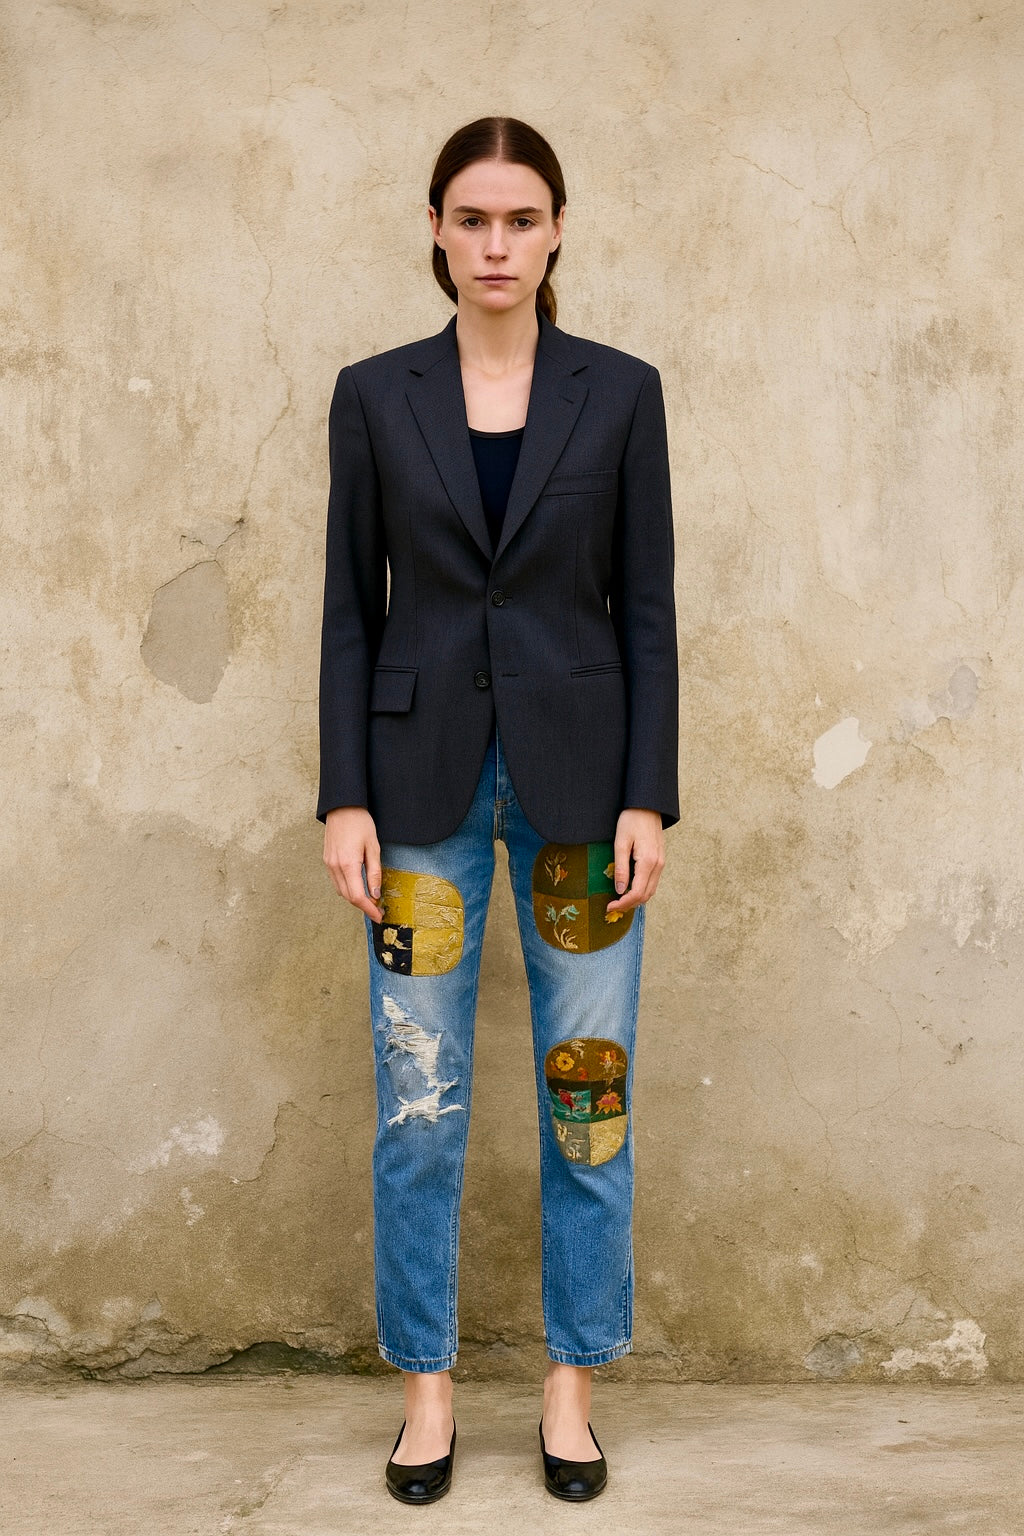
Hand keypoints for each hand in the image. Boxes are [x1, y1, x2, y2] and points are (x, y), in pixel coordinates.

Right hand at [323, 806, 384, 920]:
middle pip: (348, 897)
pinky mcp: (327, 860)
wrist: (342, 807)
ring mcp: (329, 864)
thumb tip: (375, 894)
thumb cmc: (360, 823)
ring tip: (370, 900)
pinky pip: (336, 882)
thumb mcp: (373, 847)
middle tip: (377, 910)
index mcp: (348, 864)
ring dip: (355, 898)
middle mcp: (335, 867)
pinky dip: (347, 889)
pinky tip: (357, 886)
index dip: (369, 910)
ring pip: (341, 891)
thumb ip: (374, 872)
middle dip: (363, 906)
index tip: (378, 917)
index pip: (358, 896)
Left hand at [604, 808, 665, 913]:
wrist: (647, 805)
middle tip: (612, 906)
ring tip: (619, 900)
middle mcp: (658, 865)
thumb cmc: (631, 820)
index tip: (609, 906)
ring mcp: (661, 863)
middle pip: (646, 895)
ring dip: (636, 899)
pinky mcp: (660, 860)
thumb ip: (621, 868)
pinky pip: (652, 881)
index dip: (623, 903)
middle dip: (629, 904)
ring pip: (651, 890)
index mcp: (648, 862)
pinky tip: (629, 888)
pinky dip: (642, 890)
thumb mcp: (620, 843)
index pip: (637, 893)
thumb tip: (620, 890)